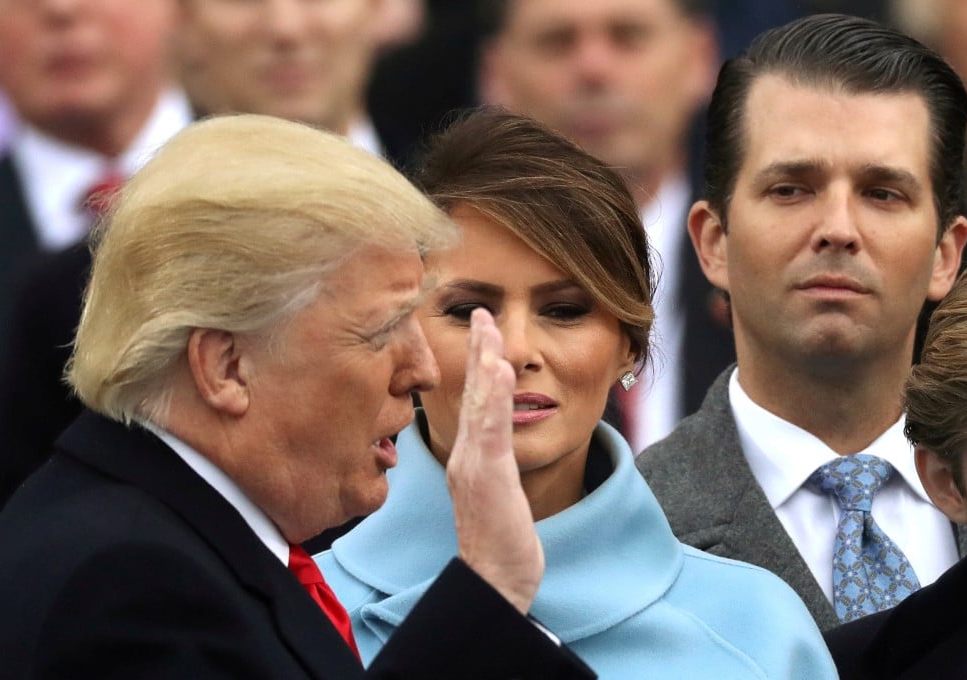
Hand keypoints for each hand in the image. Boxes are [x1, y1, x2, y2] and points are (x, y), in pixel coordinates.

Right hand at [446, 308, 542, 613]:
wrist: (492, 581)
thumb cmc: (497, 544)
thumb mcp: (496, 495)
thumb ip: (494, 465)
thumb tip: (498, 447)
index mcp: (469, 456)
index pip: (474, 401)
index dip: (477, 363)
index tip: (482, 328)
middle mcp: (466, 455)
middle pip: (473, 393)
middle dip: (478, 349)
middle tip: (482, 312)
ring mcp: (475, 465)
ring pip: (480, 404)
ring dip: (484, 362)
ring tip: (489, 327)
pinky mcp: (490, 478)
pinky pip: (493, 430)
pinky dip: (495, 397)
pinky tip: (500, 369)